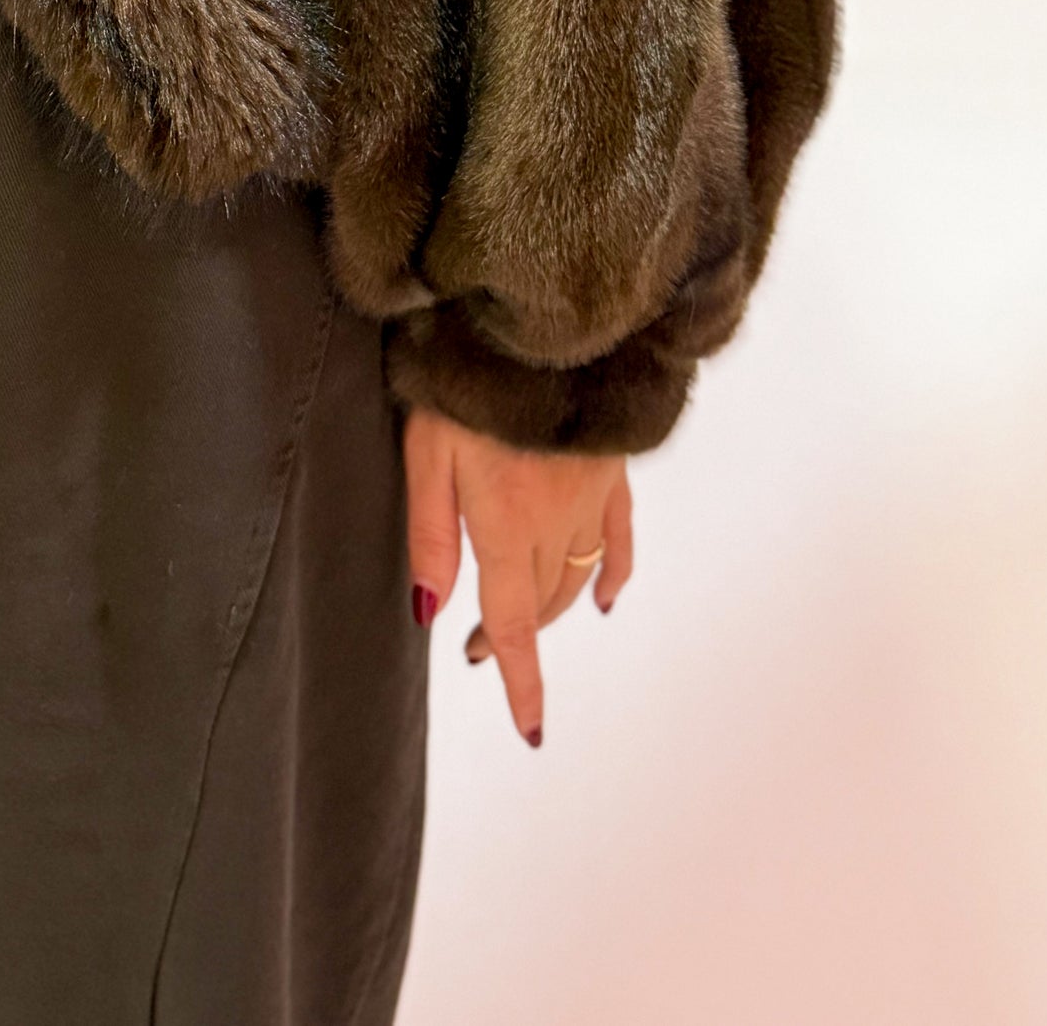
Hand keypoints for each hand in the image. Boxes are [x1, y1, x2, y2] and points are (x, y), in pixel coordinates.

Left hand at [403, 405, 632, 747]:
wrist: (538, 315)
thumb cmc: (464, 375)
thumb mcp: (426, 451)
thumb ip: (430, 534)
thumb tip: (431, 611)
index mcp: (506, 524)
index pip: (512, 625)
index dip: (520, 682)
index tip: (530, 730)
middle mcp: (557, 520)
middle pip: (541, 604)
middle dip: (515, 637)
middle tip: (479, 648)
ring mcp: (591, 494)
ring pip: (577, 577)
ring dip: (551, 609)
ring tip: (523, 624)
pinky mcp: (612, 465)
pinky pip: (620, 537)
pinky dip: (611, 573)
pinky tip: (603, 596)